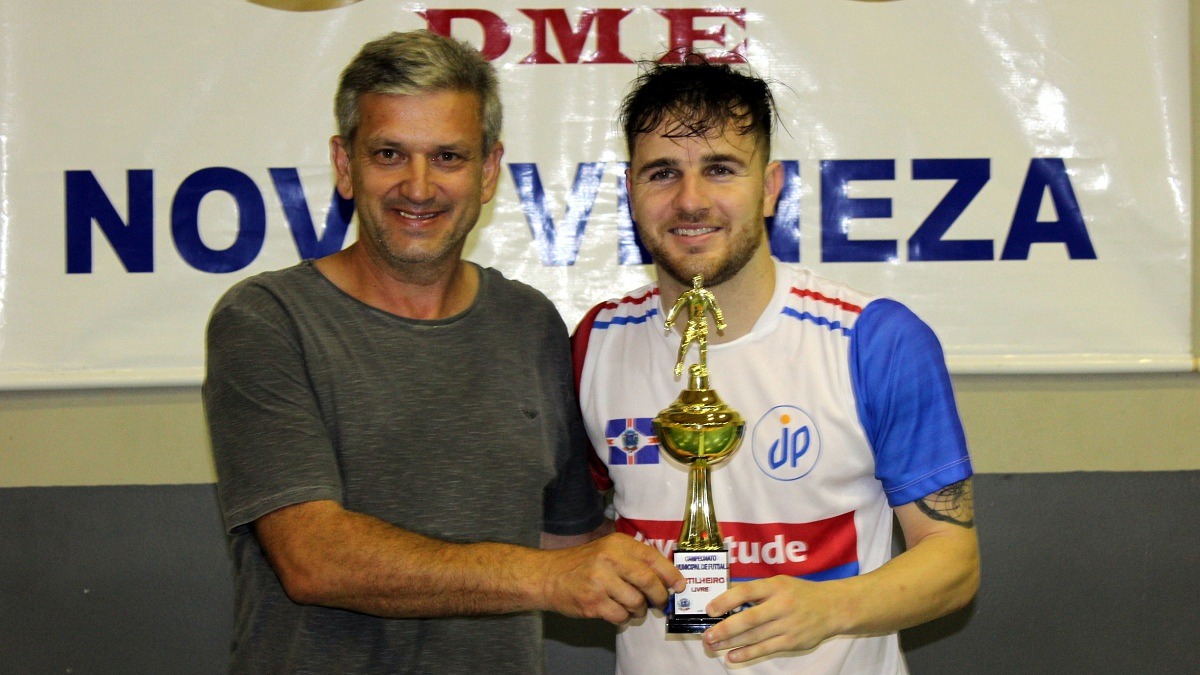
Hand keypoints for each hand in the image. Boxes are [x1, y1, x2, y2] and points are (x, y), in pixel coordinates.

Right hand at [542, 533, 684, 623]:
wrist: (548, 576)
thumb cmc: (582, 564)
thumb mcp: (606, 550)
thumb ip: (633, 559)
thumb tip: (665, 578)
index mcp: (616, 543)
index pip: (652, 558)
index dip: (670, 573)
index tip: (679, 585)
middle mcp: (609, 559)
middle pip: (648, 581)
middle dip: (659, 596)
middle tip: (661, 603)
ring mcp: (600, 582)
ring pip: (636, 602)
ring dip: (640, 610)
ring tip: (634, 608)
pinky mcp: (592, 602)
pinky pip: (621, 616)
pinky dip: (623, 618)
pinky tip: (617, 612)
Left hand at [702, 575, 841, 663]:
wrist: (833, 608)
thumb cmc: (800, 594)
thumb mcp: (779, 583)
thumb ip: (756, 590)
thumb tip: (726, 598)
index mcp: (776, 586)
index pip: (746, 591)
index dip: (726, 600)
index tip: (710, 610)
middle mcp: (781, 605)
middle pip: (749, 618)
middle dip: (725, 628)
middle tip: (707, 635)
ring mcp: (787, 625)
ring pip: (755, 636)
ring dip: (731, 643)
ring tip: (714, 646)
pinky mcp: (792, 642)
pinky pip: (766, 649)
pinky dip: (748, 654)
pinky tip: (733, 656)